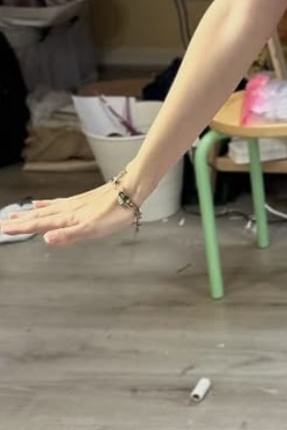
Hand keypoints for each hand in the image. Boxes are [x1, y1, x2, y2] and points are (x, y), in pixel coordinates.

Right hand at [0, 181, 138, 246]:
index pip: (39, 224)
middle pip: (39, 217)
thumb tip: (46, 240)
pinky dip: (46, 204)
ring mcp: (74, 204)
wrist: (131, 189)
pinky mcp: (82, 201)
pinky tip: (41, 203)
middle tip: (3, 224)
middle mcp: (67, 210)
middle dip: (20, 222)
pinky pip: (57, 203)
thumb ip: (69, 235)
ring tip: (15, 216)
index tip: (4, 229)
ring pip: (46, 210)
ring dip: (30, 214)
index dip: (21, 228)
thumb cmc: (116, 211)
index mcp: (68, 218)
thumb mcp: (93, 228)